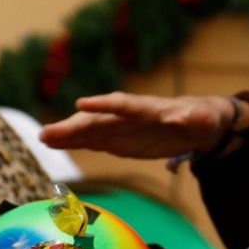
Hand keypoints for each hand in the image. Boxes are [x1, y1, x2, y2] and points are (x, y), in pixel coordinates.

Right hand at [38, 92, 247, 159]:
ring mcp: (120, 128)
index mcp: (148, 108)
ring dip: (66, 135)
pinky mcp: (117, 140)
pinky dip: (73, 143)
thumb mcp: (206, 118)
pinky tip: (53, 144)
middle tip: (46, 133)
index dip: (102, 104)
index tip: (81, 104)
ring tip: (42, 138)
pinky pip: (91, 141)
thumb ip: (196, 117)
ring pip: (89, 130)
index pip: (122, 104)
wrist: (201, 124)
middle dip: (72, 125)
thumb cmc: (205, 117)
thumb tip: (191, 116)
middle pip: (96, 119)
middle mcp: (128, 116)